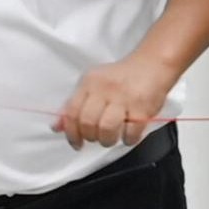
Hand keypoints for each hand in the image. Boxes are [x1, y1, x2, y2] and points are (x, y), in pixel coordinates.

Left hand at [57, 57, 174, 147]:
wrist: (152, 64)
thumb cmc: (120, 77)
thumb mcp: (93, 85)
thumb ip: (74, 105)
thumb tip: (57, 127)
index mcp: (89, 83)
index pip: (72, 112)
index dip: (71, 133)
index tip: (76, 143)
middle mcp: (104, 90)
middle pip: (88, 123)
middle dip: (90, 137)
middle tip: (96, 138)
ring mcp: (124, 98)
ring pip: (107, 129)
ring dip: (107, 140)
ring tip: (111, 138)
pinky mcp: (143, 108)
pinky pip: (131, 132)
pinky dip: (128, 139)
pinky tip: (128, 136)